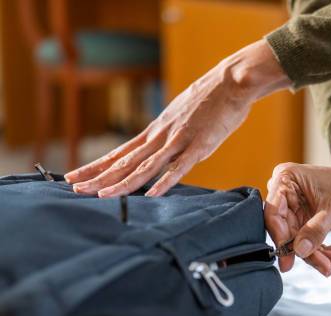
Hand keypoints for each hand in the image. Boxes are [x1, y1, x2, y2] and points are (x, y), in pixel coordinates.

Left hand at [64, 40, 290, 196]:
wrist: (231, 81)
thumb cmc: (211, 99)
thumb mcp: (183, 117)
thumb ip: (173, 135)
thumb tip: (168, 149)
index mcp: (157, 130)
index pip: (120, 152)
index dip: (97, 165)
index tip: (76, 175)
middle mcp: (161, 136)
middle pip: (126, 161)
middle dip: (100, 176)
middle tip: (75, 188)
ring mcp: (179, 141)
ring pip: (146, 166)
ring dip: (124, 182)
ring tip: (103, 195)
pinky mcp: (200, 145)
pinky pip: (180, 167)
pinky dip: (165, 181)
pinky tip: (151, 194)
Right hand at [265, 130, 330, 275]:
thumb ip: (315, 229)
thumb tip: (299, 250)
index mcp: (286, 181)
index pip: (273, 213)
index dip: (280, 237)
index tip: (288, 258)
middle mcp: (287, 196)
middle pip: (286, 232)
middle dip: (307, 252)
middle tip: (324, 266)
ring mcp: (296, 211)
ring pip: (299, 241)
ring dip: (320, 256)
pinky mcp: (305, 223)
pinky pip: (310, 243)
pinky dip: (326, 253)